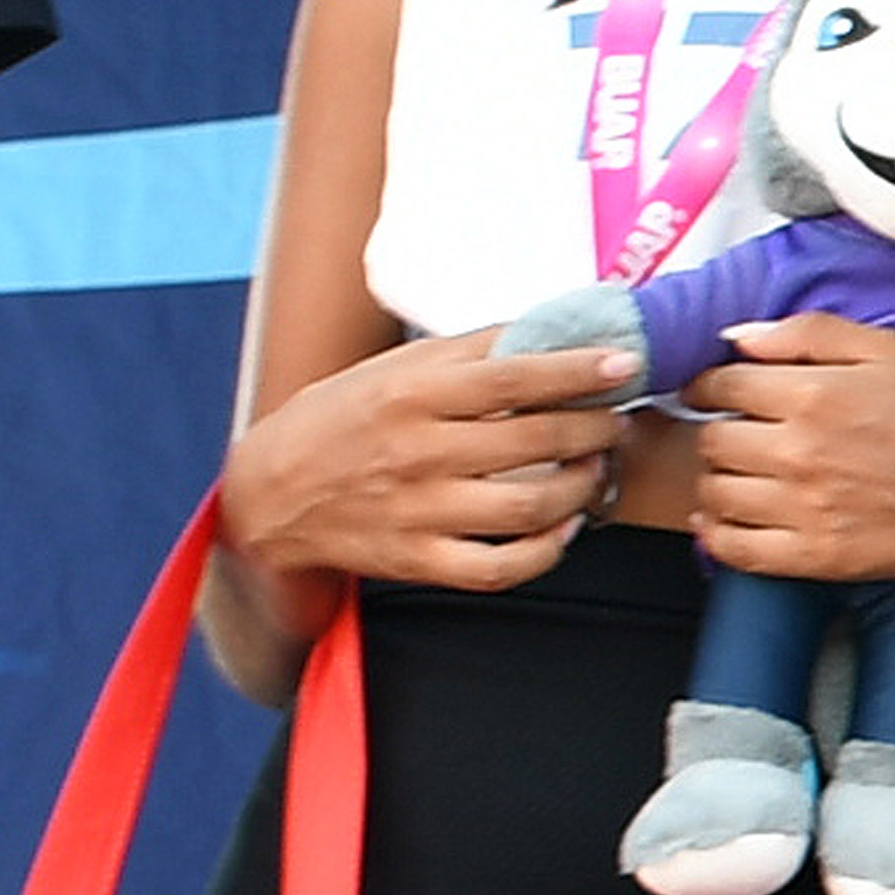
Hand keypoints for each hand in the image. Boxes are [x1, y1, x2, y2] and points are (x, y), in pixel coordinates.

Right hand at [221, 326, 639, 593]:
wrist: (267, 493)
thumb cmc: (344, 418)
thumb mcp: (398, 368)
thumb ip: (475, 350)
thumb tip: (556, 327)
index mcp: (413, 395)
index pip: (512, 377)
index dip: (578, 370)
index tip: (626, 364)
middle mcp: (417, 453)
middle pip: (535, 441)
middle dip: (596, 429)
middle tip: (619, 420)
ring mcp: (418, 512)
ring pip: (529, 506)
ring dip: (582, 487)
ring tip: (597, 468)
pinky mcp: (415, 561)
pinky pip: (499, 567)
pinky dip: (546, 551)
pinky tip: (565, 527)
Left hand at [683, 313, 894, 584]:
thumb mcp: (892, 349)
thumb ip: (811, 333)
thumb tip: (740, 335)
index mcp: (814, 395)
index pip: (723, 384)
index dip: (712, 383)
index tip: (718, 388)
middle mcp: (798, 453)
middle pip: (712, 440)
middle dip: (717, 428)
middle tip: (737, 427)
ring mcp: (804, 509)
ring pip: (714, 492)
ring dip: (717, 477)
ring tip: (739, 470)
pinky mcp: (816, 556)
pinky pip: (734, 548)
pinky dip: (716, 533)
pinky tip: (725, 517)